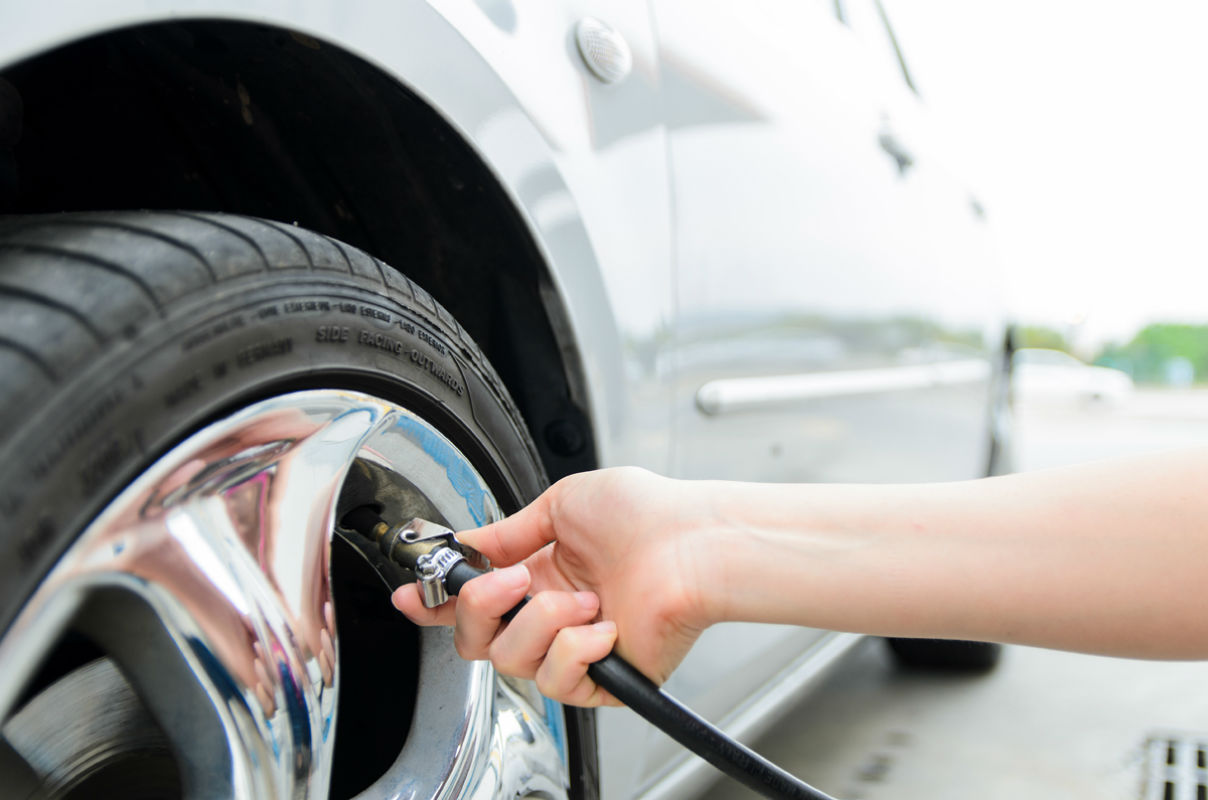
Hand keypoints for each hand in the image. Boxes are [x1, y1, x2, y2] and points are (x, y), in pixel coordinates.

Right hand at [392, 467, 718, 705]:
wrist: (693, 540)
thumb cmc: (648, 514)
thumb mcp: (561, 504)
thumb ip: (506, 532)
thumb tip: (467, 543)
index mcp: (539, 573)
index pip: (475, 601)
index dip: (436, 603)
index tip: (411, 596)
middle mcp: (552, 613)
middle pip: (476, 640)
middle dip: (479, 608)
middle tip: (512, 579)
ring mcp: (575, 648)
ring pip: (511, 659)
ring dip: (541, 620)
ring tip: (583, 597)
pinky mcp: (601, 680)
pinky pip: (556, 680)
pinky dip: (576, 647)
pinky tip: (604, 625)